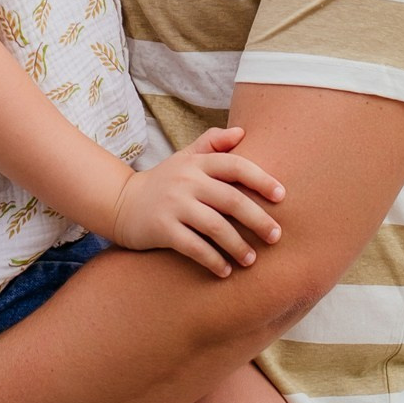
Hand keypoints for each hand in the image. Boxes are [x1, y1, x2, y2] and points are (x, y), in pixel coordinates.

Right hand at [109, 125, 285, 278]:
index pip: (235, 166)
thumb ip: (212, 144)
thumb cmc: (163, 180)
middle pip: (231, 200)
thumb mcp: (185, 157)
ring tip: (252, 260)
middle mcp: (187, 181)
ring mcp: (173, 205)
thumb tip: (242, 131)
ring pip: (215, 226)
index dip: (261, 179)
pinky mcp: (162, 229)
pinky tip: (225, 271)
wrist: (121, 202)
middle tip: (276, 236)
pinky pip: (194, 247)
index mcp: (197, 163)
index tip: (282, 196)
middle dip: (258, 219)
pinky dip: (213, 260)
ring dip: (238, 246)